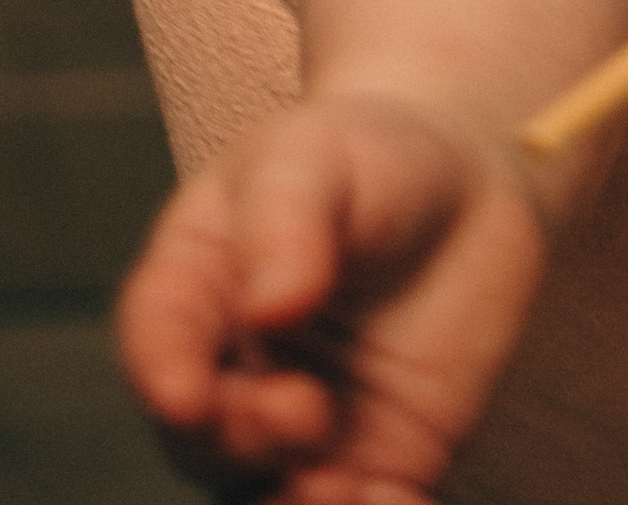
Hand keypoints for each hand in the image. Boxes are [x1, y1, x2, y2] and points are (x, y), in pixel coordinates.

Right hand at [117, 94, 547, 502]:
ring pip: (263, 496)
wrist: (470, 187)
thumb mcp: (317, 157)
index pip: (157, 337)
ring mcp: (300, 427)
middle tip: (304, 410)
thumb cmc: (372, 157)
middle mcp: (234, 373)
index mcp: (196, 286)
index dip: (161, 373)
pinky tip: (397, 503)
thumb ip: (287, 218)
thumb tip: (269, 306)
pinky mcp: (375, 464)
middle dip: (241, 441)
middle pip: (202, 439)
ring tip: (340, 490)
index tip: (188, 394)